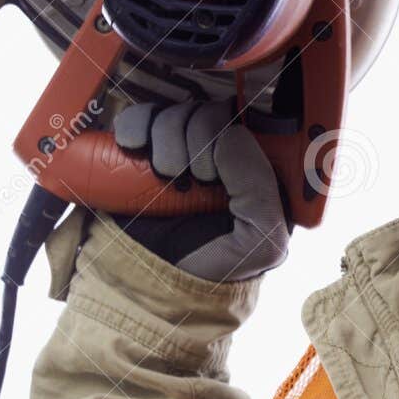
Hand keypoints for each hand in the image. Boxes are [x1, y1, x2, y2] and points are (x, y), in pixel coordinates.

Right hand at [110, 96, 291, 281]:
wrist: (151, 287)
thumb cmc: (216, 268)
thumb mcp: (260, 243)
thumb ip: (262, 193)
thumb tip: (230, 135)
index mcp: (259, 169)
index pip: (259, 120)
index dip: (238, 132)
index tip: (221, 164)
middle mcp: (222, 152)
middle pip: (214, 112)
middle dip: (200, 142)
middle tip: (194, 180)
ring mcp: (182, 148)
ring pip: (179, 111)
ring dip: (168, 139)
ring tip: (167, 176)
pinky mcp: (144, 149)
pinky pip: (141, 115)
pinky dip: (136, 126)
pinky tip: (135, 149)